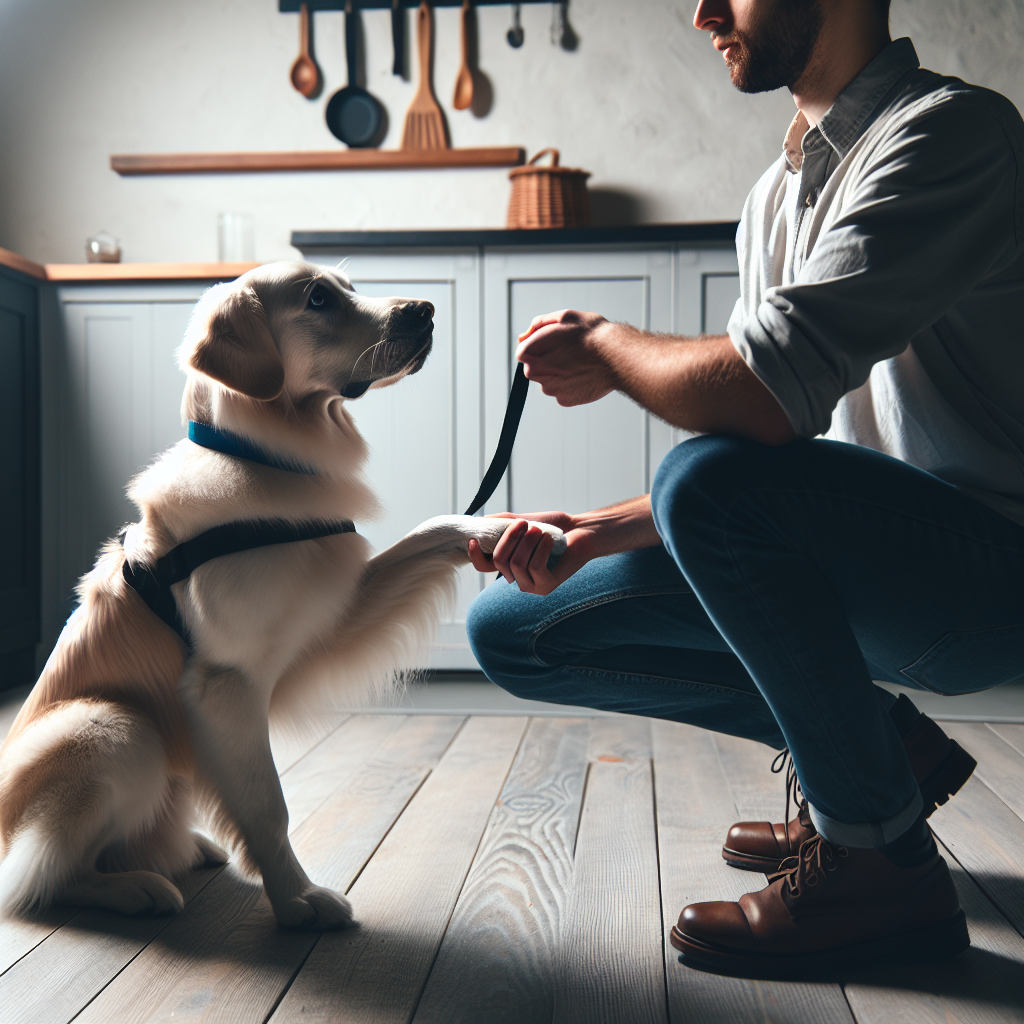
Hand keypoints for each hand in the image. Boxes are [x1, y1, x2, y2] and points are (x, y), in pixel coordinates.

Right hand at [468, 511, 594, 595]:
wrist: (581, 531)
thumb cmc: (552, 527)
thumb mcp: (521, 521)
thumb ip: (499, 523)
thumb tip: (477, 523)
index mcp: (508, 564)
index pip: (483, 566)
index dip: (475, 555)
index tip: (473, 540)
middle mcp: (517, 577)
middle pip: (499, 561)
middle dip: (510, 538)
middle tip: (525, 523)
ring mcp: (531, 585)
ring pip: (516, 564)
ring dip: (527, 542)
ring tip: (539, 530)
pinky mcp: (546, 585)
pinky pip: (535, 567)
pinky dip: (540, 549)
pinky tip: (548, 539)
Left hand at [515, 309, 616, 406]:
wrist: (616, 357)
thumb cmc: (592, 334)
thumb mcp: (564, 316)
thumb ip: (538, 325)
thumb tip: (523, 337)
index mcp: (532, 352)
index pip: (522, 352)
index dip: (537, 345)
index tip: (554, 341)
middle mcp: (538, 374)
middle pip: (533, 368)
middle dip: (545, 360)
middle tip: (567, 351)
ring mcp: (551, 389)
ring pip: (548, 381)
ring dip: (558, 373)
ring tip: (578, 362)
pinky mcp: (565, 400)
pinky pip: (562, 391)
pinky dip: (569, 384)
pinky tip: (583, 374)